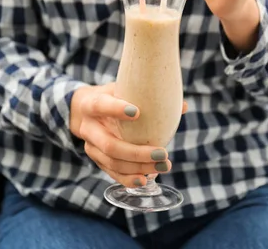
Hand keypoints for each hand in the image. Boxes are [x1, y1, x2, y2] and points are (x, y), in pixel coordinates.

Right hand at [70, 83, 187, 187]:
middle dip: (137, 153)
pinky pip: (112, 172)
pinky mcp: (96, 159)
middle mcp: (89, 128)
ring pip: (112, 162)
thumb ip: (147, 95)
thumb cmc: (111, 96)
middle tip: (162, 153)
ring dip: (138, 167)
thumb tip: (183, 106)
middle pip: (109, 145)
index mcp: (91, 104)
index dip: (116, 109)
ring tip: (162, 166)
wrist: (83, 111)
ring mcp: (91, 146)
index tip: (138, 112)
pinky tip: (146, 179)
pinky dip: (129, 178)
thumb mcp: (122, 89)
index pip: (101, 106)